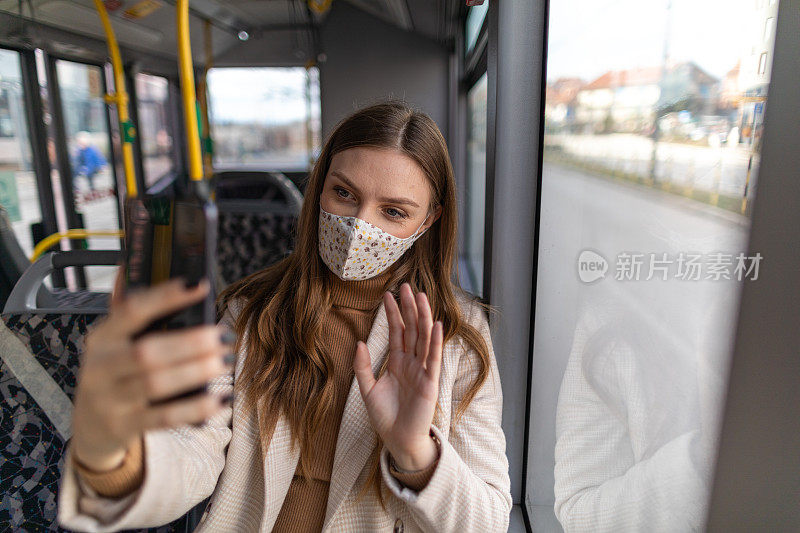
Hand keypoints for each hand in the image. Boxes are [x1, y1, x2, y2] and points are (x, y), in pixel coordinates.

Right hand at [70, 268, 234, 471]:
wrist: (89, 426)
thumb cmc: (111, 373)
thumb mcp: (113, 340)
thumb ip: (127, 307)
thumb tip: (132, 263)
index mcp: (101, 338)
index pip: (131, 311)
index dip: (166, 297)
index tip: (199, 286)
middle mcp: (101, 367)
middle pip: (147, 351)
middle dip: (190, 342)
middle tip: (223, 335)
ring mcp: (110, 399)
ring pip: (157, 383)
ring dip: (197, 371)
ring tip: (225, 360)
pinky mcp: (124, 426)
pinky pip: (164, 417)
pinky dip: (195, 408)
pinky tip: (219, 399)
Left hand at [353, 283, 442, 470]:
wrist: (398, 439)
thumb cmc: (385, 416)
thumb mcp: (368, 389)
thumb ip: (363, 367)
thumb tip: (359, 343)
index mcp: (397, 362)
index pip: (396, 332)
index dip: (393, 314)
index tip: (388, 295)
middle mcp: (412, 362)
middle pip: (412, 329)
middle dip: (409, 308)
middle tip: (406, 286)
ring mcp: (422, 370)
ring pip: (423, 338)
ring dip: (423, 317)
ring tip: (421, 297)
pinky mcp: (430, 382)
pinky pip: (433, 358)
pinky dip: (435, 341)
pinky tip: (436, 325)